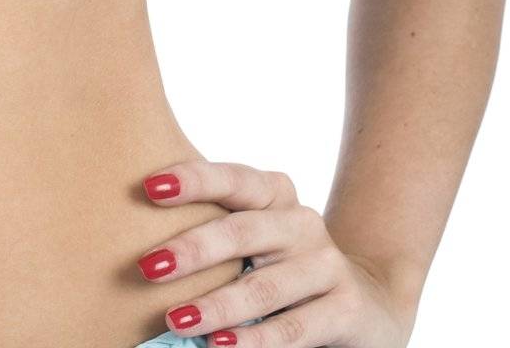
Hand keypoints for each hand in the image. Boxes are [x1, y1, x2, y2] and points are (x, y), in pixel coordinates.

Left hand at [137, 155, 416, 345]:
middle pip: (243, 231)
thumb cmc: (281, 267)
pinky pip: (293, 326)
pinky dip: (256, 339)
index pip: (233, 179)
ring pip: (265, 285)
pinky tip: (221, 345)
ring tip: (177, 319)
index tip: (149, 186)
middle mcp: (301, 222)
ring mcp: (326, 264)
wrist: (364, 302)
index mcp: (275, 194)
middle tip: (147, 266)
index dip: (193, 179)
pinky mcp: (346, 308)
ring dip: (218, 304)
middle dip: (193, 249)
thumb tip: (144, 255)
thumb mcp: (254, 242)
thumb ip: (215, 240)